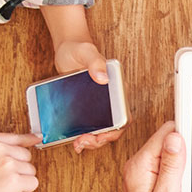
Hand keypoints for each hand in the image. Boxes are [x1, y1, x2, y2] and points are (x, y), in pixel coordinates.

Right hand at [0, 132, 40, 191]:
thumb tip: (19, 146)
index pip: (14, 137)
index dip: (27, 140)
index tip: (37, 138)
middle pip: (26, 155)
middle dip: (18, 168)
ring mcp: (6, 163)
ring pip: (30, 170)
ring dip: (20, 180)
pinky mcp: (13, 180)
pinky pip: (32, 183)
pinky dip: (24, 190)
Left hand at [51, 39, 125, 153]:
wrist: (67, 49)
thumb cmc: (79, 48)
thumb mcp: (87, 52)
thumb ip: (96, 63)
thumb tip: (103, 78)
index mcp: (117, 90)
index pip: (124, 117)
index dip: (114, 131)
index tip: (101, 136)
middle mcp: (110, 101)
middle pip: (112, 129)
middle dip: (99, 140)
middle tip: (83, 142)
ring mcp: (98, 106)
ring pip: (100, 131)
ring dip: (90, 141)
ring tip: (77, 144)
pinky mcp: (86, 109)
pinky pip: (88, 126)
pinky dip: (81, 135)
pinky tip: (72, 138)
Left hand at [115, 122, 187, 191]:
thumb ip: (172, 166)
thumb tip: (176, 137)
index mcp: (140, 167)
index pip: (165, 133)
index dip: (185, 137)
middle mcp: (139, 167)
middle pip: (169, 141)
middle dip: (185, 153)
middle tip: (187, 179)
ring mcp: (145, 174)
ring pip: (172, 154)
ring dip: (184, 167)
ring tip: (183, 189)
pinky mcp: (153, 182)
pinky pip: (171, 167)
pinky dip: (181, 176)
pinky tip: (181, 191)